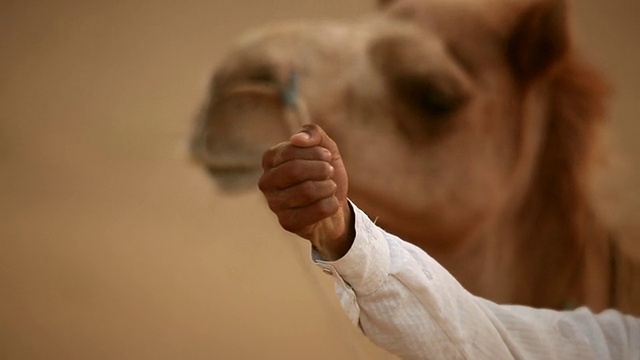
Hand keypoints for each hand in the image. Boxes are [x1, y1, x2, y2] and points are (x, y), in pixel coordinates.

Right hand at [259, 124, 353, 259]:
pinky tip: (331, 204)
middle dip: (321, 169)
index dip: (316, 153)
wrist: (334, 208)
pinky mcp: (287, 223)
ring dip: (328, 187)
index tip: (327, 157)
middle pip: (294, 170)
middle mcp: (266, 182)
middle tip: (330, 172)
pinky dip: (331, 205)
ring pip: (306, 191)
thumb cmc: (324, 175)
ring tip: (330, 188)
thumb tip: (296, 139)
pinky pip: (315, 211)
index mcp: (270, 160)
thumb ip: (313, 133)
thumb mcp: (325, 148)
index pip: (290, 151)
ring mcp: (274, 204)